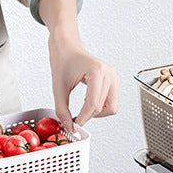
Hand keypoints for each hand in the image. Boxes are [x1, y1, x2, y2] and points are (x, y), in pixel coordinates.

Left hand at [39, 0, 119, 132]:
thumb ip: (62, 109)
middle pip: (104, 108)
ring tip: (82, 108)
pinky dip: (100, 107)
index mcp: (97, 71)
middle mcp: (109, 74)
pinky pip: (112, 102)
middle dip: (89, 116)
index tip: (74, 125)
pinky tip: (88, 101)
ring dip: (97, 113)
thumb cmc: (63, 59)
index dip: (83, 118)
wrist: (67, 46)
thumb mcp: (58, 87)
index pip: (93, 104)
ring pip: (111, 107)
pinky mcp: (114, 82)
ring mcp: (114, 77)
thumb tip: (68, 126)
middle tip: (75, 118)